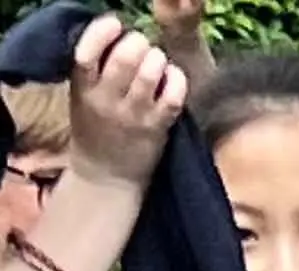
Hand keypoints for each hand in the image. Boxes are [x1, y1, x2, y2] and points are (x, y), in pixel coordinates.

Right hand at [64, 17, 185, 189]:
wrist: (106, 177)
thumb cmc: (96, 128)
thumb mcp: (82, 95)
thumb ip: (96, 67)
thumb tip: (121, 33)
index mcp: (83, 88)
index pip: (87, 51)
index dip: (102, 31)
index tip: (115, 24)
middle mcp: (108, 101)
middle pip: (125, 58)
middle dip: (137, 42)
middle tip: (141, 47)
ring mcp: (135, 116)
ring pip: (150, 73)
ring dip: (158, 58)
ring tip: (156, 61)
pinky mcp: (158, 128)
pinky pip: (173, 96)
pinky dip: (177, 79)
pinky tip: (172, 78)